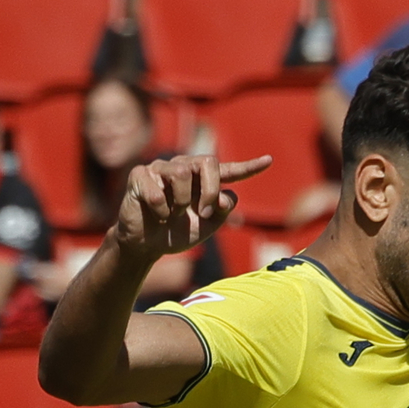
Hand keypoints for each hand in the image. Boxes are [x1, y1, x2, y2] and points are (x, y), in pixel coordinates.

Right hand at [111, 152, 270, 259]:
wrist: (146, 245)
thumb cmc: (177, 232)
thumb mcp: (206, 227)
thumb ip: (221, 211)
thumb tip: (224, 197)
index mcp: (203, 180)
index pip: (228, 170)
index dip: (248, 167)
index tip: (268, 161)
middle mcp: (184, 168)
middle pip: (208, 162)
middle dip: (210, 189)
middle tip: (203, 213)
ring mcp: (161, 169)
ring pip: (181, 171)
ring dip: (181, 200)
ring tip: (173, 214)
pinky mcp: (140, 175)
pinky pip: (156, 188)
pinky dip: (160, 208)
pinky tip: (157, 214)